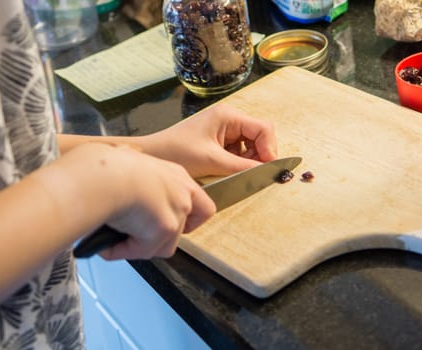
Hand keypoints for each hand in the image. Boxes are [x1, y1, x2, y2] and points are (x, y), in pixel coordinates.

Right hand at [63, 143, 214, 259]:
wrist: (102, 175)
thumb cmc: (107, 165)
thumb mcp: (126, 160)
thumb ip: (133, 173)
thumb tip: (121, 178)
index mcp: (175, 174)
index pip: (198, 203)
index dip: (185, 218)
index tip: (166, 221)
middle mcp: (182, 193)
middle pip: (181, 228)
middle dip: (160, 237)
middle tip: (137, 235)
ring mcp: (176, 212)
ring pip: (162, 245)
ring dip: (138, 245)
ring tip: (114, 236)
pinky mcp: (165, 229)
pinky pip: (141, 251)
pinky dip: (122, 250)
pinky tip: (106, 243)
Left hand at [143, 103, 276, 177]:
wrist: (152, 156)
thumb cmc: (176, 152)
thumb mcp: (212, 161)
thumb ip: (242, 166)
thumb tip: (268, 171)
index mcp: (228, 115)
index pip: (263, 128)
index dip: (269, 149)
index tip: (267, 168)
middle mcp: (228, 119)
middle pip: (259, 137)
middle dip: (259, 156)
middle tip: (251, 173)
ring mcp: (223, 130)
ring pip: (250, 146)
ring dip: (248, 161)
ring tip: (234, 172)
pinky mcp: (217, 141)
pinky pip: (238, 152)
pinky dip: (238, 163)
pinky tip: (226, 171)